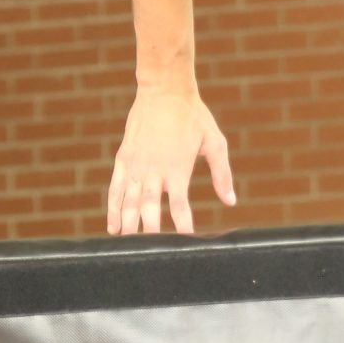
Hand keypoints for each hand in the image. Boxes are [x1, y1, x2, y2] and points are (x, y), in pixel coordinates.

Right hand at [107, 87, 235, 236]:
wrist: (165, 90)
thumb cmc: (193, 116)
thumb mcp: (214, 142)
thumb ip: (222, 174)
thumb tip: (231, 201)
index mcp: (178, 168)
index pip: (180, 207)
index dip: (182, 226)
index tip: (186, 242)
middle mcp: (154, 170)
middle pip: (150, 210)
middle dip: (151, 233)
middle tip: (154, 253)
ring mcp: (136, 164)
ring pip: (129, 203)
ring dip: (129, 226)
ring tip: (130, 247)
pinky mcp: (124, 158)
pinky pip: (115, 188)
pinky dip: (113, 209)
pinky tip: (113, 227)